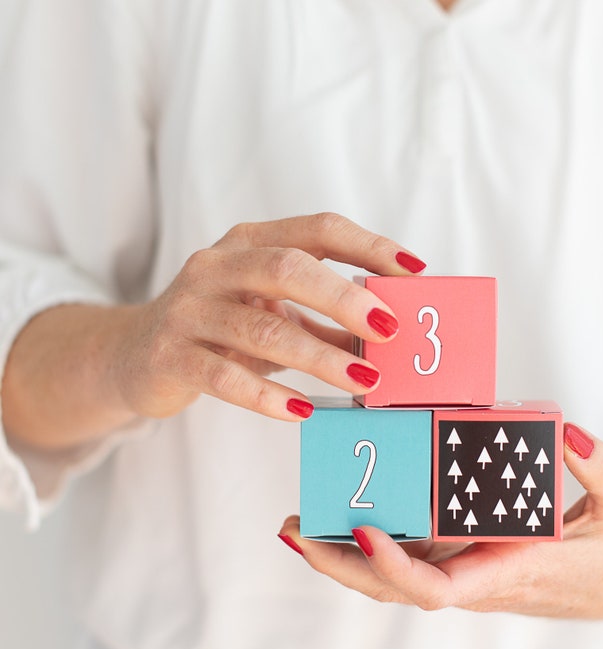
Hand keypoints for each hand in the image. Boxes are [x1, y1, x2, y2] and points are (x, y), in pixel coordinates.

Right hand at [113, 214, 424, 420]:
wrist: (134, 355)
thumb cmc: (222, 329)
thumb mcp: (273, 313)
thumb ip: (326, 321)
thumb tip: (390, 338)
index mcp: (250, 242)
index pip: (319, 230)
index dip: (369, 247)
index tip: (415, 272)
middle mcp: (217, 266)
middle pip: (289, 268)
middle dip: (345, 297)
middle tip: (389, 328)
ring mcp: (190, 309)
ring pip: (263, 328)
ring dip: (320, 356)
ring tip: (364, 381)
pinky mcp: (171, 355)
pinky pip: (225, 377)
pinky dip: (268, 395)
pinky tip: (303, 411)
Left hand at [278, 424, 602, 618]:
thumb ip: (599, 468)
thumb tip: (566, 430)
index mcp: (510, 572)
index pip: (441, 589)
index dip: (398, 568)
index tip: (366, 530)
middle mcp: (477, 578)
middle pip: (395, 588)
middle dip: (341, 564)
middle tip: (291, 528)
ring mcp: (466, 569)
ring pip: (392, 575)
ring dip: (341, 554)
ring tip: (295, 522)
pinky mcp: (464, 556)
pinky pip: (408, 554)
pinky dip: (369, 541)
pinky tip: (337, 514)